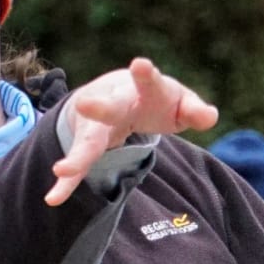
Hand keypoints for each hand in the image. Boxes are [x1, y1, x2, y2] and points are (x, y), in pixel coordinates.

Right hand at [48, 58, 218, 206]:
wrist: (117, 94)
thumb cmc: (156, 98)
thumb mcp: (180, 102)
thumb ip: (195, 110)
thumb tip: (210, 116)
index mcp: (141, 89)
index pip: (147, 81)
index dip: (145, 74)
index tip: (141, 65)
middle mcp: (113, 104)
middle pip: (106, 108)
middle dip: (98, 107)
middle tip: (86, 103)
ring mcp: (96, 126)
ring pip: (86, 143)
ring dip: (75, 157)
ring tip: (61, 170)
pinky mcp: (87, 146)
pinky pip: (78, 167)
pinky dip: (66, 183)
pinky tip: (54, 198)